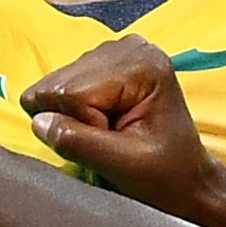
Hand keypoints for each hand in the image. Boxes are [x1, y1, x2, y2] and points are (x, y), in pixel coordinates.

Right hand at [20, 37, 225, 221]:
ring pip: (57, 85)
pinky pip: (64, 86)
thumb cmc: (166, 177)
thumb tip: (38, 121)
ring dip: (77, 117)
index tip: (114, 146)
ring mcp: (116, 51)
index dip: (82, 128)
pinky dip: (79, 111)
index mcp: (142, 65)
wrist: (187, 179)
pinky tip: (107, 122)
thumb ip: (79, 142)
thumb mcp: (123, 167)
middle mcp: (128, 47)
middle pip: (60, 84)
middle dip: (77, 121)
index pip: (72, 93)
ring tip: (113, 133)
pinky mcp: (106, 62)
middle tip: (112, 141)